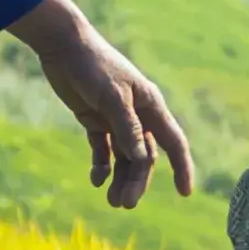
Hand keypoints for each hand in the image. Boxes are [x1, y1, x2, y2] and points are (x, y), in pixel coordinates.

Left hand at [11, 0, 196, 207]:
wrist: (63, 45)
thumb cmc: (93, 65)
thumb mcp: (112, 97)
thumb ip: (127, 128)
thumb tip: (141, 159)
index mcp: (150, 105)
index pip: (173, 142)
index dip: (182, 168)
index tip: (185, 193)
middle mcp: (137, 114)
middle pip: (144, 156)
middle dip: (137, 181)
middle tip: (125, 204)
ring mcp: (116, 118)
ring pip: (124, 157)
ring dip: (119, 179)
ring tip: (111, 201)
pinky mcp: (94, 119)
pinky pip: (103, 150)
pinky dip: (101, 166)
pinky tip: (96, 180)